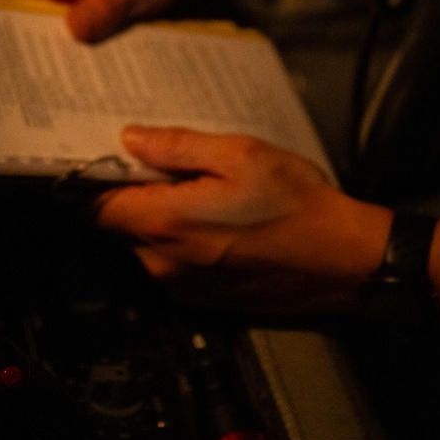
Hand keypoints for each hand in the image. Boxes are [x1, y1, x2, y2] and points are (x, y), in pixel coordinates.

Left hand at [95, 126, 392, 312]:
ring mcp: (182, 287)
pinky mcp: (200, 300)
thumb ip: (178, 147)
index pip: (98, 207)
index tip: (112, 157)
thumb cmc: (298, 206)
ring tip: (201, 192)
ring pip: (144, 246)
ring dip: (159, 220)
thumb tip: (132, 139)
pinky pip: (169, 265)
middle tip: (169, 168)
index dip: (99, 179)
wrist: (342, 260)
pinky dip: (180, 242)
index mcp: (169, 223)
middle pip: (119, 227)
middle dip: (135, 196)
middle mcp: (165, 263)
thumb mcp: (241, 154)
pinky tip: (217, 220)